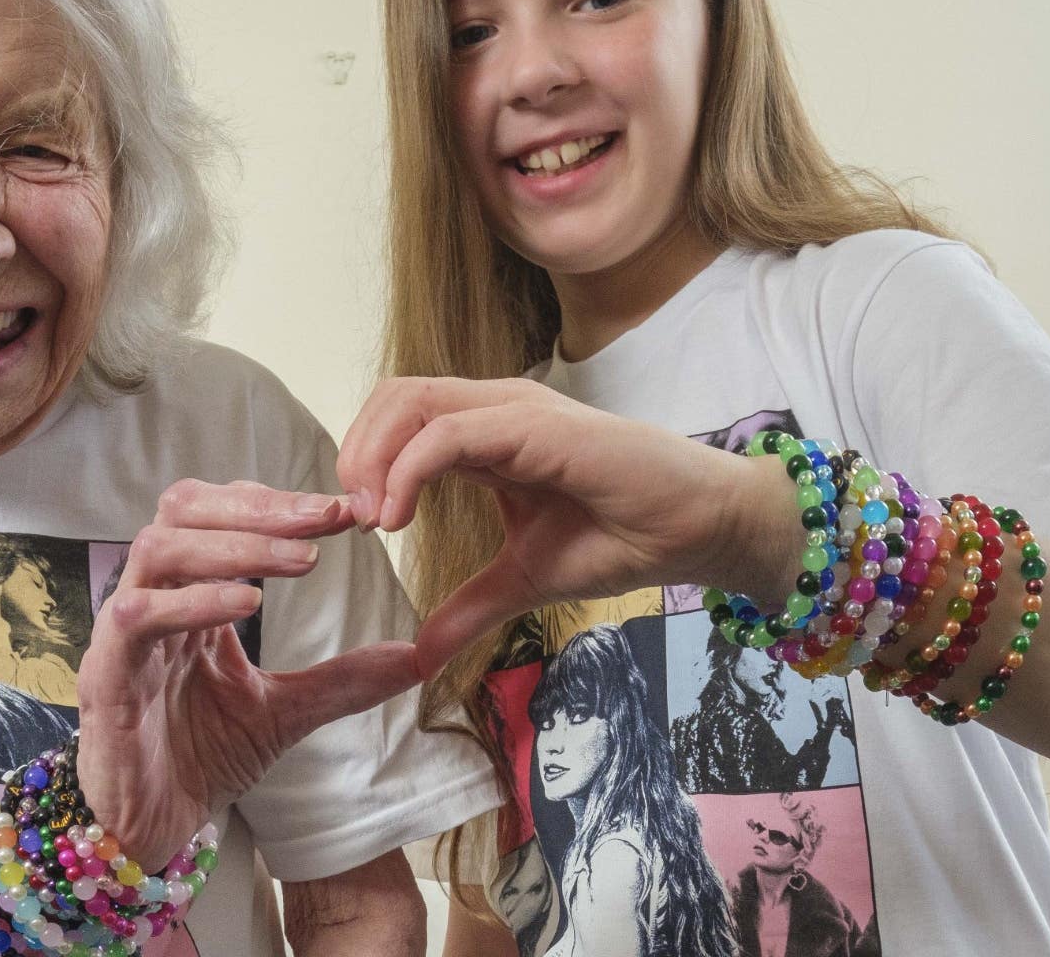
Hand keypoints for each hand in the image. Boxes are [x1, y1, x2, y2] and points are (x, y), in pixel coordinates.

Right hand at [76, 479, 421, 865]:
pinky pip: (136, 616)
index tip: (347, 512)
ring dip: (235, 546)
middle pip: (186, 508)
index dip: (282, 504)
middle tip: (325, 518)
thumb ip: (344, 680)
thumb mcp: (286, 711)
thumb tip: (420, 656)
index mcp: (193, 592)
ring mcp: (125, 631)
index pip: (227, 514)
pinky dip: (190, 602)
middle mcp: (156, 596)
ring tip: (301, 562)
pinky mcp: (106, 673)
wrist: (152, 828)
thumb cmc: (202, 756)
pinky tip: (245, 604)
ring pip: (159, 547)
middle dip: (259, 506)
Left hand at [337, 377, 797, 677]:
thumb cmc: (625, 537)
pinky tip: (397, 518)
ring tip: (371, 516)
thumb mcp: (525, 578)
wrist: (700, 531)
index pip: (403, 415)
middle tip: (350, 516)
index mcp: (489, 432)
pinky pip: (449, 434)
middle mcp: (498, 408)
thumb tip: (419, 654)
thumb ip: (470, 606)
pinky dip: (408, 470)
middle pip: (396, 396)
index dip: (366, 459)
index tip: (357, 523)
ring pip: (413, 400)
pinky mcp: (538, 427)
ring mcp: (518, 410)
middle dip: (357, 450)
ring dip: (373, 455)